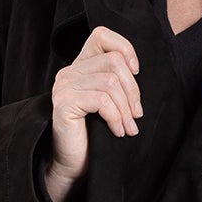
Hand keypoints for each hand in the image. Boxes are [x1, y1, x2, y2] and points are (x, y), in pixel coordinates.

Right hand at [46, 26, 142, 201]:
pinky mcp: (63, 104)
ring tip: (129, 127)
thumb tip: (137, 72)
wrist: (74, 165)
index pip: (101, 35)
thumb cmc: (95, 136)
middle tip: (137, 115)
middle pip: (113, 61)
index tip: (136, 73)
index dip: (124, 48)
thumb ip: (117, 82)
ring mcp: (63, 87)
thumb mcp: (111, 103)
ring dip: (126, 108)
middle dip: (132, 90)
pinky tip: (118, 131)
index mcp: (80, 66)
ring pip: (110, 82)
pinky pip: (101, 101)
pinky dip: (115, 117)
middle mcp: (69, 72)